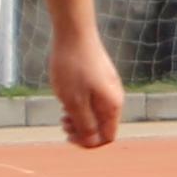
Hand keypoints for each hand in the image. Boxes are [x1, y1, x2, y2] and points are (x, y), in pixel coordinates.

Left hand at [46, 27, 126, 150]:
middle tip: (62, 124)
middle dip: (82, 131)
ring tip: (62, 112)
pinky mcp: (100, 77)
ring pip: (96, 112)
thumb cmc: (73, 68)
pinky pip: (93, 99)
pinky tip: (66, 96)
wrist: (75, 33)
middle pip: (102, 126)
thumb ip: (85, 124)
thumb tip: (92, 142)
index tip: (68, 136)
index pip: (107, 137)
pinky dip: (80, 104)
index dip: (89, 143)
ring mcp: (108, 86)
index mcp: (112, 106)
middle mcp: (115, 97)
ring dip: (79, 118)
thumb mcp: (74, 102)